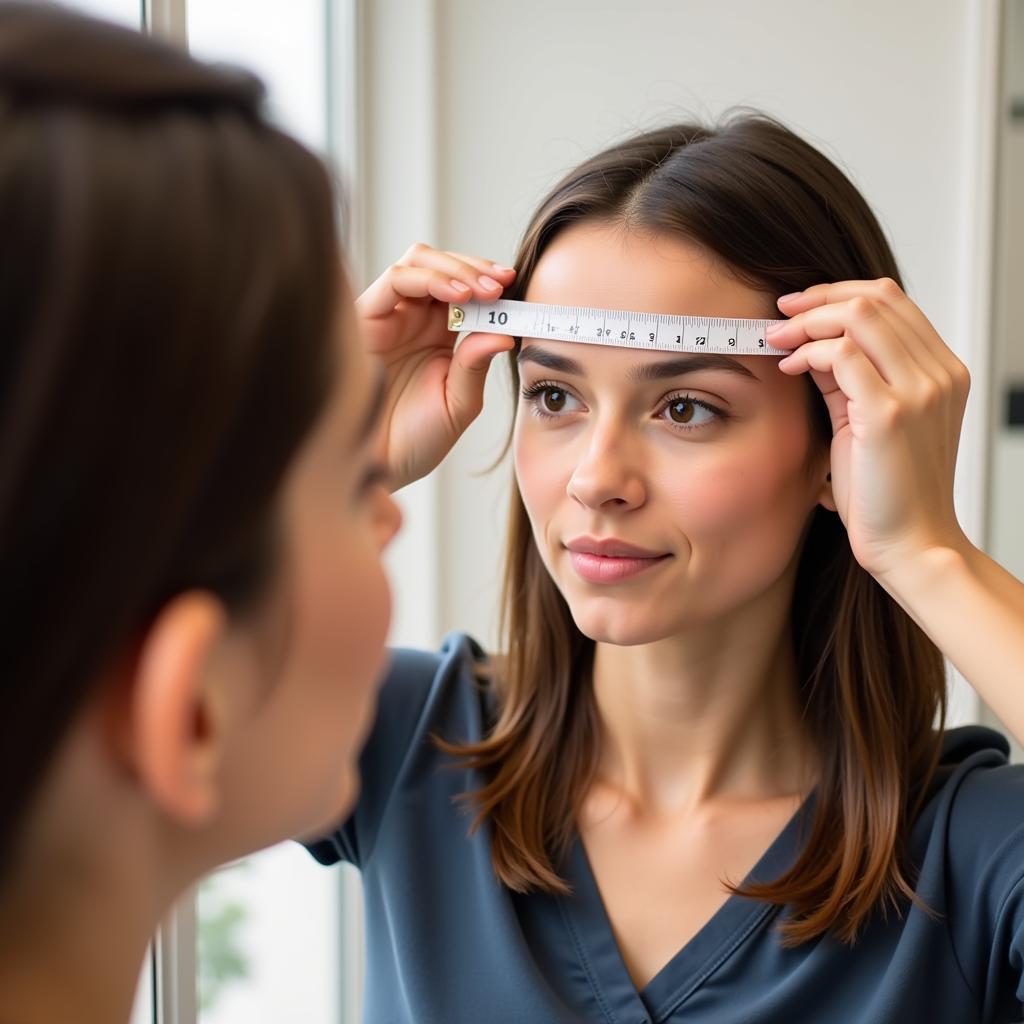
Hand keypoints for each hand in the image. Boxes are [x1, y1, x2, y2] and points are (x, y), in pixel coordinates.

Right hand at [356, 243, 515, 489]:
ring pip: (419, 261)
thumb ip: (476, 366)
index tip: (516, 285)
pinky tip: (459, 296)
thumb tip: (505, 331)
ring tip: (484, 291)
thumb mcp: (458, 404)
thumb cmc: (414, 442)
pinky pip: (395, 279)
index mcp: (437, 336)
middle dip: (475, 267)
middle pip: (441, 265)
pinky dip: (430, 279)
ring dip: (456, 268)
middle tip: (503, 283)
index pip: (463, 288)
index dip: (489, 281)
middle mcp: (411, 319)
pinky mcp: (364, 318)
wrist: (380, 469)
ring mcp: (388, 316)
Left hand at [767, 278, 971, 580]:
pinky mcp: (890, 414)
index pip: (892, 300)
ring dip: (807, 322)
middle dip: (817, 299)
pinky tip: (790, 369)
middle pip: (876, 298)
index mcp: (942, 371)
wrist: (911, 543)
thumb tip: (813, 344)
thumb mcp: (869, 421)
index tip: (798, 307)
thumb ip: (851, 380)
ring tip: (778, 341)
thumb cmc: (886, 492)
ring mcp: (919, 390)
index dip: (838, 293)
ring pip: (858, 316)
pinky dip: (808, 353)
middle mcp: (939, 373)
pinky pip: (841, 354)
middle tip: (779, 317)